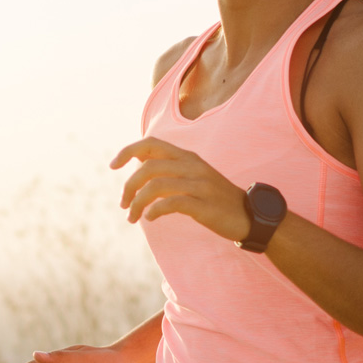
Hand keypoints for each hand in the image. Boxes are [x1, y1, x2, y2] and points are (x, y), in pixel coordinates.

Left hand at [111, 137, 251, 240]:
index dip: (127, 151)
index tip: (113, 166)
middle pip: (148, 167)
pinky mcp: (204, 205)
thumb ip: (169, 166)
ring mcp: (199, 185)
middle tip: (123, 204)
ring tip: (132, 217)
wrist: (250, 216)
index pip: (151, 144)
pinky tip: (150, 218)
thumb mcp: (194, 175)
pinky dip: (155, 210)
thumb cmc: (216, 198)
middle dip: (128, 186)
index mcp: (187, 157)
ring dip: (137, 203)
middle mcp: (192, 166)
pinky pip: (172, 203)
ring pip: (156, 186)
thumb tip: (140, 159)